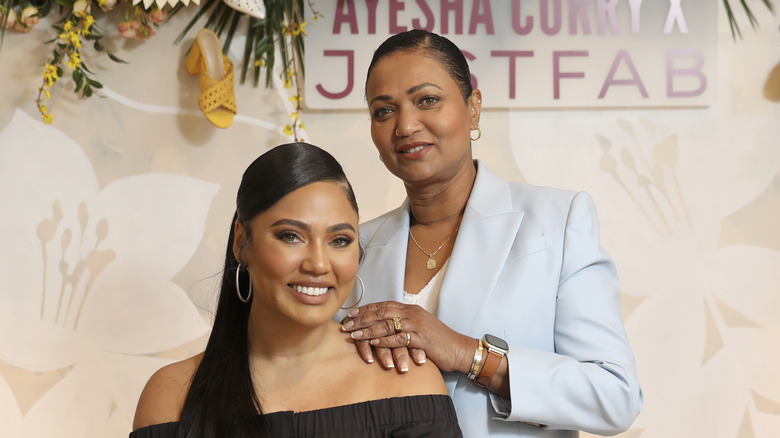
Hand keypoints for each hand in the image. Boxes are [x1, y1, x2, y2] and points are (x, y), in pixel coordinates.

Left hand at [341, 301, 475, 373]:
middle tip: (346, 324)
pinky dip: (384, 342)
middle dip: (361, 319)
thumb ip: (405, 323)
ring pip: (387, 325)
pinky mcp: (421, 340)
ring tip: (353, 335)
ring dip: (368, 331)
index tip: (352, 313)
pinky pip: (398, 339)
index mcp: (411, 309)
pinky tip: (373, 344)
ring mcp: (417, 326)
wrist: (460, 349)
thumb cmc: (439, 341)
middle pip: (381, 313)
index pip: (384, 305)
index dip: (366, 309)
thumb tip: (387, 325)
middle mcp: (412, 314)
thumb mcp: (420, 327)